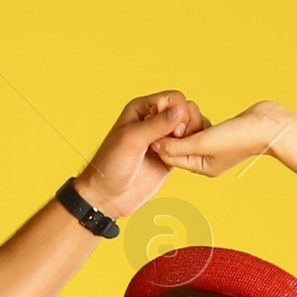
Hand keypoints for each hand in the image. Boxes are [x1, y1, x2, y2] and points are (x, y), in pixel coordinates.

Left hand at [78, 92, 210, 221]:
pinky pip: (187, 147)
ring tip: (177, 152)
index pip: (173, 99)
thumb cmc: (110, 166)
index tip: (174, 130)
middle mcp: (154, 121)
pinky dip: (190, 151)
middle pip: (185, 111)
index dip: (179, 112)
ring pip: (188, 128)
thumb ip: (156, 124)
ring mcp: (163, 139)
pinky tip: (182, 159)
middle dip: (186, 124)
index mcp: (142, 109)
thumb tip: (180, 110)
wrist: (106, 197)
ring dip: (189, 138)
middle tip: (177, 140)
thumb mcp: (131, 140)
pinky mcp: (169, 157)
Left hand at [152, 98, 291, 179]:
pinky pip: (200, 128)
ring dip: (181, 123)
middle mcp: (205, 160)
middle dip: (169, 131)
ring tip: (171, 109)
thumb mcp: (204, 143)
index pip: (171, 155)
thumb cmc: (240, 138)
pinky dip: (194, 120)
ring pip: (189, 135)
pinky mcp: (221, 134)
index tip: (149, 121)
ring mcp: (214, 147)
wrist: (270, 125)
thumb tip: (157, 145)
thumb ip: (179, 145)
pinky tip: (188, 109)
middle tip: (157, 111)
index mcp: (201, 167)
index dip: (160, 139)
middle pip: (178, 145)